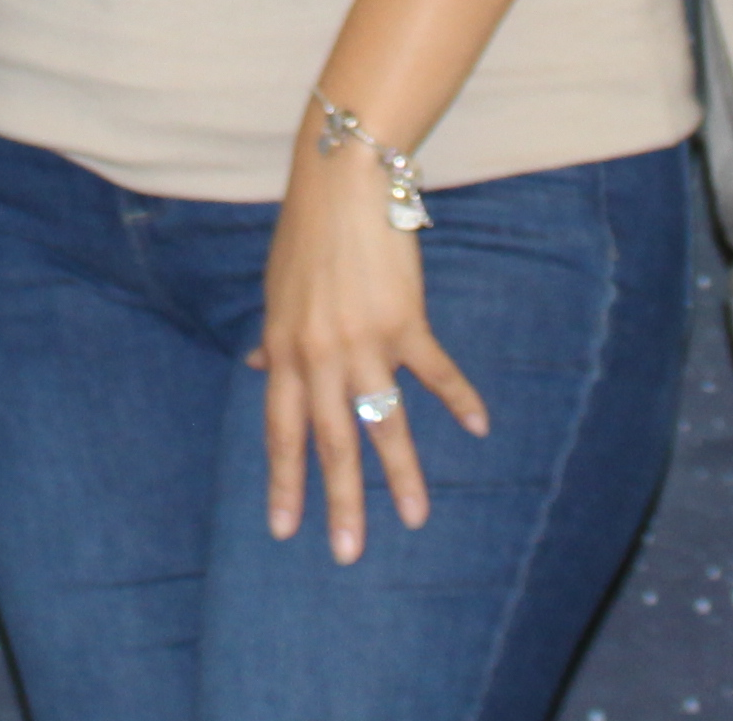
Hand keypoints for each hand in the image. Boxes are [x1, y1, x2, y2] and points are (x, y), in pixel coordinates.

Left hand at [252, 144, 481, 564]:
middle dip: (340, 501)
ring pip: (383, 423)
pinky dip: (459, 399)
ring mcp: (363, 342)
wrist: (342, 181)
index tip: (286, 528)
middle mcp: (319, 356)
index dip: (284, 481)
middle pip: (330, 442)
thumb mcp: (275, 288)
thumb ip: (271, 336)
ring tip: (417, 517)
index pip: (281, 431)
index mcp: (284, 350)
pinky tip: (479, 426)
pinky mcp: (404, 321)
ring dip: (402, 475)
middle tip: (347, 552)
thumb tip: (254, 367)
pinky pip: (434, 372)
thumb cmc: (306, 233)